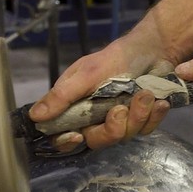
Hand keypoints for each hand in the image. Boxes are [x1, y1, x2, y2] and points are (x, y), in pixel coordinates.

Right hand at [28, 33, 173, 151]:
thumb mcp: (87, 74)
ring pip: (123, 136)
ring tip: (146, 95)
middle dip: (112, 128)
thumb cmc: (116, 58)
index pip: (62, 135)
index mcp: (75, 107)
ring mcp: (119, 121)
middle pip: (97, 140)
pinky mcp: (141, 120)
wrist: (154, 49)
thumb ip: (63, 95)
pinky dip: (153, 116)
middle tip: (122, 108)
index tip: (77, 136)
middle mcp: (95, 118)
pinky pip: (145, 130)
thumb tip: (33, 116)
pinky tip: (159, 102)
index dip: (67, 142)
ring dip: (137, 116)